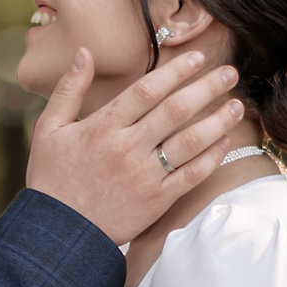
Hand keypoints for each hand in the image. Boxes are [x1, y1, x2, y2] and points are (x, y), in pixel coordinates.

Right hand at [24, 49, 244, 244]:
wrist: (60, 233)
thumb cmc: (52, 179)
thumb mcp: (49, 129)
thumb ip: (69, 89)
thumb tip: (85, 53)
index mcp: (103, 127)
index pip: (147, 90)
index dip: (175, 71)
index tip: (197, 57)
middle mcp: (127, 148)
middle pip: (175, 110)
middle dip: (206, 88)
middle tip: (229, 72)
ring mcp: (145, 176)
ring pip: (189, 142)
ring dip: (217, 120)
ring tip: (238, 104)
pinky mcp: (156, 201)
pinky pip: (190, 176)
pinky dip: (211, 158)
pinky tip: (225, 142)